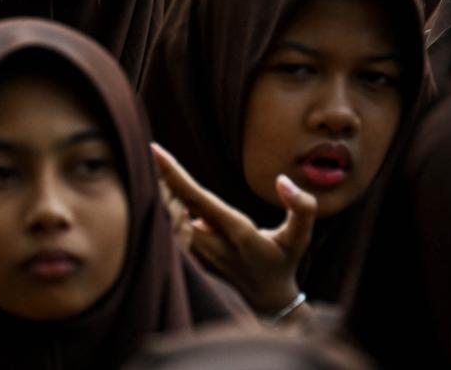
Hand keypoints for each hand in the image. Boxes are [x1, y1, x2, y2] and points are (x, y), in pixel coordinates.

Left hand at [152, 143, 316, 315]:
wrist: (265, 299)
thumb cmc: (282, 261)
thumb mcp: (299, 237)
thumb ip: (301, 208)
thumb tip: (283, 180)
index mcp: (236, 232)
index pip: (196, 198)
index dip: (173, 174)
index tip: (154, 150)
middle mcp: (210, 243)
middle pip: (172, 206)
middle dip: (157, 179)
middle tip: (149, 153)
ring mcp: (196, 253)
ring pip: (165, 219)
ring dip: (157, 193)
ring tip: (153, 167)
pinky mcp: (188, 257)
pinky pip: (166, 230)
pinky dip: (159, 208)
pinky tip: (156, 190)